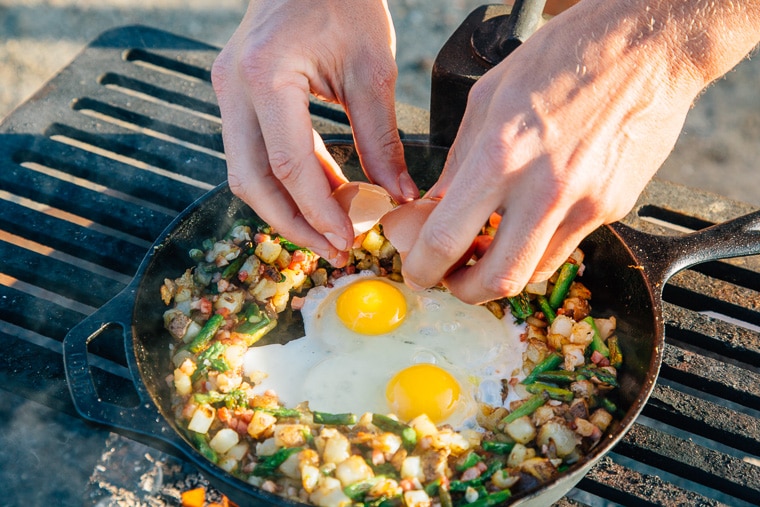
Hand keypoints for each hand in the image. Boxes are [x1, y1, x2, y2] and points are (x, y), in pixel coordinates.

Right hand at [212, 0, 417, 264]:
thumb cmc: (346, 0)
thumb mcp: (372, 70)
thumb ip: (381, 138)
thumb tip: (396, 196)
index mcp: (266, 75)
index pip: (288, 165)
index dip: (317, 211)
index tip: (347, 241)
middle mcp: (234, 86)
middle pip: (252, 180)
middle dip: (293, 223)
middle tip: (333, 249)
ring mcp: (228, 90)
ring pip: (247, 172)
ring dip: (287, 207)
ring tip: (333, 229)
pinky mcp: (237, 95)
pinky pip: (256, 151)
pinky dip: (289, 179)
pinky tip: (327, 193)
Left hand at [401, 0, 757, 303]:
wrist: (648, 45)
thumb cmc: (563, 58)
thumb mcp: (488, 99)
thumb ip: (459, 163)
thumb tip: (435, 208)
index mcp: (501, 154)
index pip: (447, 239)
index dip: (423, 267)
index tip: (418, 269)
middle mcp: (544, 188)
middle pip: (497, 280)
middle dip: (463, 291)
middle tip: (451, 277)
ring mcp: (585, 203)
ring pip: (534, 272)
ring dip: (501, 271)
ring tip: (487, 247)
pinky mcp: (613, 208)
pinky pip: (566, 247)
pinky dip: (537, 247)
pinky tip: (527, 222)